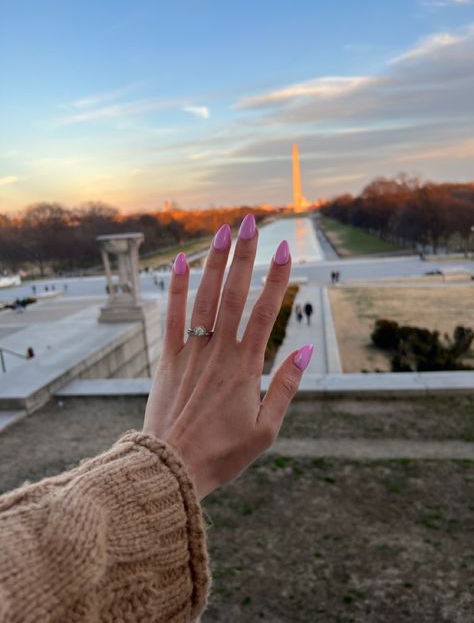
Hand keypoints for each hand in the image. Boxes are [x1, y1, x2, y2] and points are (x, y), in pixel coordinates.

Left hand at [143, 214, 312, 498]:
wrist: (171, 468)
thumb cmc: (222, 453)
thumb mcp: (266, 429)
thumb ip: (285, 387)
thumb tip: (305, 350)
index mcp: (246, 367)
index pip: (264, 312)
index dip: (277, 278)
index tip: (286, 249)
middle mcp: (218, 351)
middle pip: (233, 294)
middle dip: (244, 256)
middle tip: (249, 223)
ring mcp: (191, 352)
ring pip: (203, 299)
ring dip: (213, 263)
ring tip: (221, 231)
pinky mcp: (168, 360)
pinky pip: (171, 318)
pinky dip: (176, 289)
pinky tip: (180, 262)